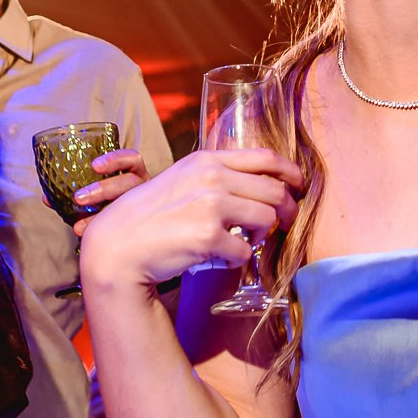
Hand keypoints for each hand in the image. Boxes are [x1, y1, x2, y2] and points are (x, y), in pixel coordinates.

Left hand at [72, 148, 149, 235]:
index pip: (131, 160)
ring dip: (101, 215)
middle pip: (128, 184)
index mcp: (133, 175)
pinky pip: (126, 229)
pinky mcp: (139, 227)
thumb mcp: (94, 198)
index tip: (94, 166)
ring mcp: (143, 209)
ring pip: (127, 208)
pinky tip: (85, 236)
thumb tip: (47, 198)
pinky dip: (102, 231)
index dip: (115, 160)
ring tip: (78, 226)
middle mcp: (142, 190)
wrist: (123, 240)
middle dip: (102, 190)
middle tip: (78, 198)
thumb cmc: (107, 209)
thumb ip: (73, 195)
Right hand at [79, 149, 302, 296]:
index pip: (265, 157)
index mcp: (206, 160)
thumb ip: (214, 177)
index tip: (299, 186)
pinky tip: (220, 258)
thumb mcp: (180, 180)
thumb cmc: (147, 217)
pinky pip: (245, 251)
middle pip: (275, 190)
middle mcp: (212, 177)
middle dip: (288, 211)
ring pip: (268, 219)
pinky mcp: (208, 236)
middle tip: (284, 226)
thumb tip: (255, 188)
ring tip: (246, 242)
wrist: (117, 247)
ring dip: (262, 236)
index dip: (291, 172)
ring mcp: (211, 205)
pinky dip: (238, 260)